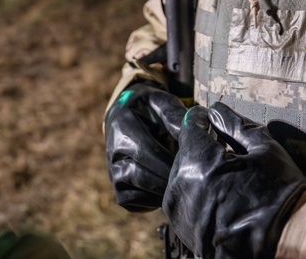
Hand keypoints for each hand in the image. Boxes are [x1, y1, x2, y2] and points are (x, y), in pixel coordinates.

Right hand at [104, 81, 187, 210]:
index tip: (191, 162)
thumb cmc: (150, 110)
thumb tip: (191, 132)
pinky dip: (156, 200)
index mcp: (122, 127)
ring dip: (164, 191)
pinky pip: (137, 203)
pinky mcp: (120, 191)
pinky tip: (169, 189)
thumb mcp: (161, 102)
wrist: (125, 119)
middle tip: (193, 178)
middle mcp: (113, 153)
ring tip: (183, 182)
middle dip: (169, 178)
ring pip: (139, 192)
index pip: (144, 149)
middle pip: (141, 175)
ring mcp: (113, 174)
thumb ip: (174, 114)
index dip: (168, 159)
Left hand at [163, 102, 305, 258]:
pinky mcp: (184, 230)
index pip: (189, 128)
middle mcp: (182, 187)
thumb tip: (217, 110)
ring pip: (184, 177)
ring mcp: (181, 212)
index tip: (207, 117)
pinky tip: (224, 195)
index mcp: (200, 162)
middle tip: (225, 150)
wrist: (287, 244)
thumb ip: (236, 125)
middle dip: (203, 148)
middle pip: (185, 153)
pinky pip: (186, 201)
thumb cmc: (280, 195)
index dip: (200, 118)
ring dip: (200, 171)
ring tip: (228, 176)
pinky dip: (200, 193)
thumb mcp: (264, 150)